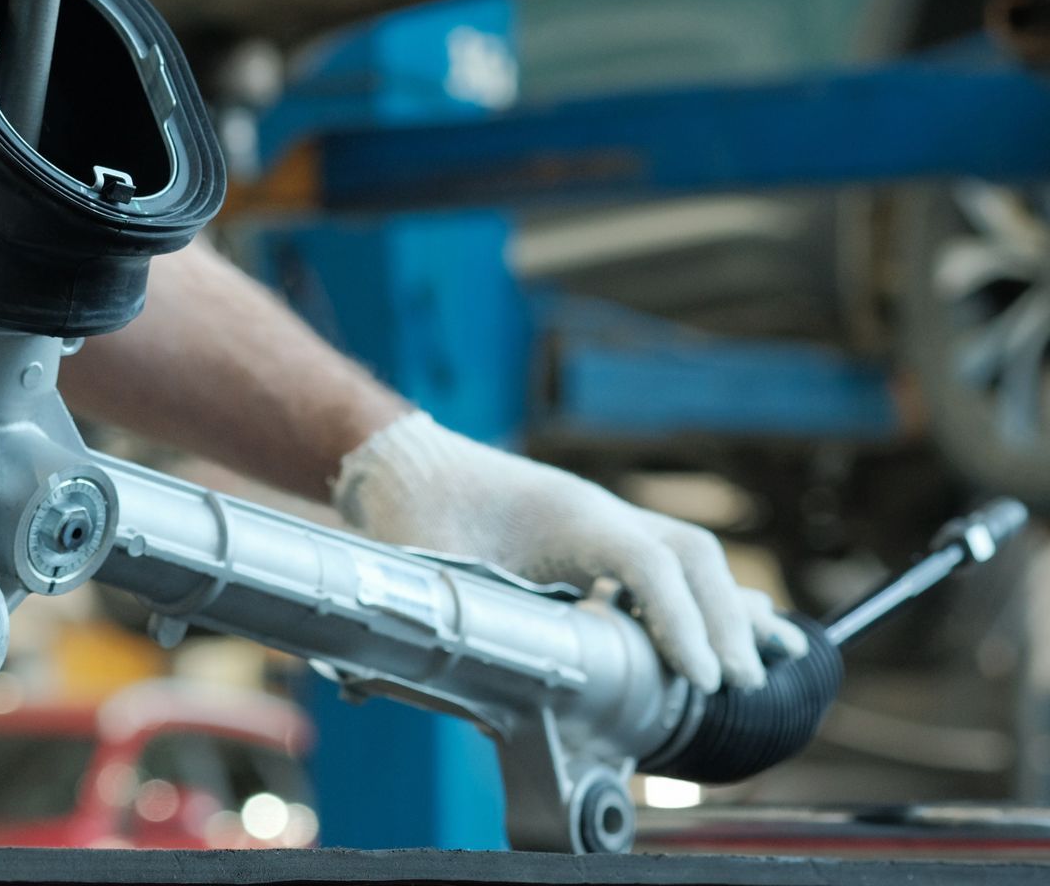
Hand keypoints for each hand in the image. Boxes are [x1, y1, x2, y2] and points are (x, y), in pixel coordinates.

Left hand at [333, 412, 805, 691]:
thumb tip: (469, 692)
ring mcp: (603, 521)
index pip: (647, 560)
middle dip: (723, 618)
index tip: (700, 679)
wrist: (402, 464)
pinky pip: (668, 565)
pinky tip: (738, 632)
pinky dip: (704, 601)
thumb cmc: (415, 509)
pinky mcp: (596, 539)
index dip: (679, 619)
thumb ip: (454, 618)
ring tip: (754, 671)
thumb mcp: (428, 563)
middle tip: (738, 684)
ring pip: (688, 557)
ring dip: (722, 611)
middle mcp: (597, 511)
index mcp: (564, 512)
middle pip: (689, 554)